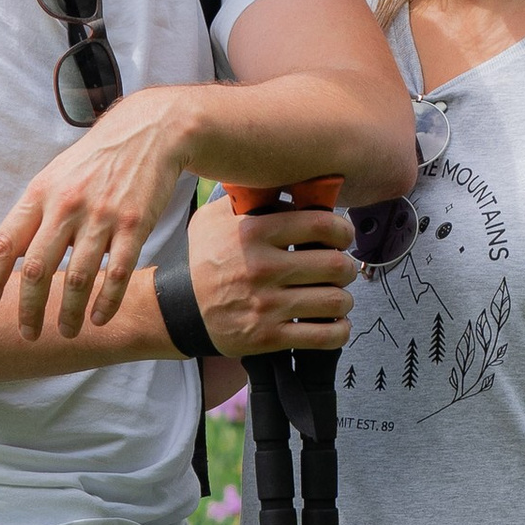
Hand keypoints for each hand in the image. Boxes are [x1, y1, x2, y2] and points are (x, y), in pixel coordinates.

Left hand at [0, 92, 195, 339]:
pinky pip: (117, 274)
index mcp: (39, 195)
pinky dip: (106, 302)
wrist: (148, 132)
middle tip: (27, 335)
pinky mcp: (134, 225)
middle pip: (37, 270)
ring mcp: (101, 216)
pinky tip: (98, 318)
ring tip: (66, 332)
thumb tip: (8, 257)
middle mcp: (66, 206)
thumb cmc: (93, 161)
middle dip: (28, 310)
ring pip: (77, 278)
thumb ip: (32, 215)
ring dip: (68, 313)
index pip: (4, 245)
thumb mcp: (53, 178)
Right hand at [185, 189, 355, 355]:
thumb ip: (252, 199)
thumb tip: (292, 187)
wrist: (177, 309)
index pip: (321, 224)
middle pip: (335, 265)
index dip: (343, 230)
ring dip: (344, 298)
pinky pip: (324, 336)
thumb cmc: (203, 259)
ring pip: (335, 300)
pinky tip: (334, 322)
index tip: (342, 236)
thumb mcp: (215, 217)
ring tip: (336, 295)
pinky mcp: (267, 337)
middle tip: (341, 268)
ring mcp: (266, 305)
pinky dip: (339, 329)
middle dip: (347, 266)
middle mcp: (262, 267)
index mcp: (254, 232)